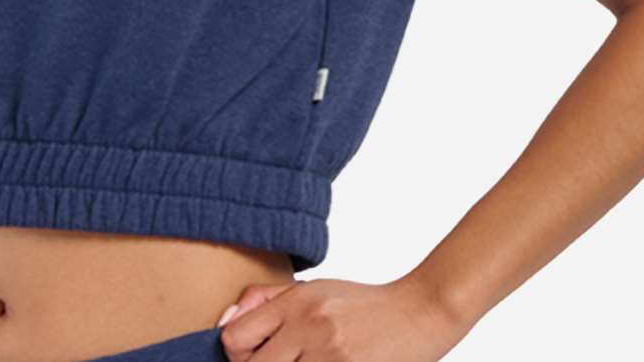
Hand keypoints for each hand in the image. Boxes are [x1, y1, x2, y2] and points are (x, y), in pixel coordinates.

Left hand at [213, 276, 471, 361]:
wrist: (418, 312)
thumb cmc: (360, 304)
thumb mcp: (313, 289)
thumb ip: (267, 300)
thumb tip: (225, 320)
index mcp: (296, 303)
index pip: (235, 338)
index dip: (237, 354)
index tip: (251, 356)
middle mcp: (309, 328)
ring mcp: (331, 355)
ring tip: (302, 361)